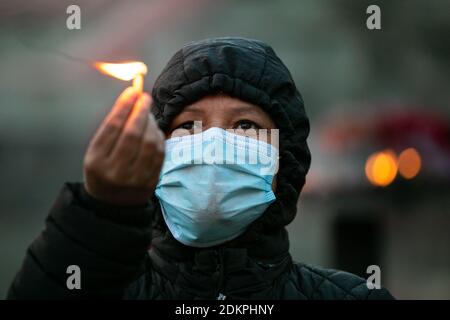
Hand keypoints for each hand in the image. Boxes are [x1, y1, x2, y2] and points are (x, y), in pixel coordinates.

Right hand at [83, 87, 164, 205]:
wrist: (113, 204)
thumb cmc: (103, 170)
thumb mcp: (96, 152)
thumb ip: (111, 128)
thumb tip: (131, 98)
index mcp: (96, 162)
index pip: (112, 128)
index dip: (124, 107)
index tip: (131, 91)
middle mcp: (116, 171)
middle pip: (133, 134)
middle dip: (140, 111)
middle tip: (144, 96)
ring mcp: (135, 178)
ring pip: (149, 142)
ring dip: (151, 122)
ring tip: (146, 112)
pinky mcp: (151, 180)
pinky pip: (158, 153)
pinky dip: (157, 135)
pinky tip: (153, 128)